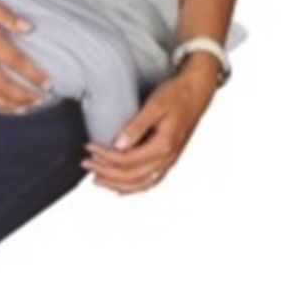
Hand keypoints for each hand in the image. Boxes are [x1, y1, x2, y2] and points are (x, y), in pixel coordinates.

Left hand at [80, 65, 216, 194]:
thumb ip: (137, 126)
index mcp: (164, 146)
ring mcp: (169, 162)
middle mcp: (168, 159)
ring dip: (116, 184)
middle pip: (131, 176)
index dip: (105, 156)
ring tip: (96, 179)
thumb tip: (119, 145)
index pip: (127, 160)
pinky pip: (149, 181)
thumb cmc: (175, 95)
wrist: (197, 92)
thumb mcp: (155, 105)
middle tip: (85, 163)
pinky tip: (120, 189)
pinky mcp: (169, 159)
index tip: (89, 146)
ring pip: (140, 184)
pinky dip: (133, 188)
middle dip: (106, 172)